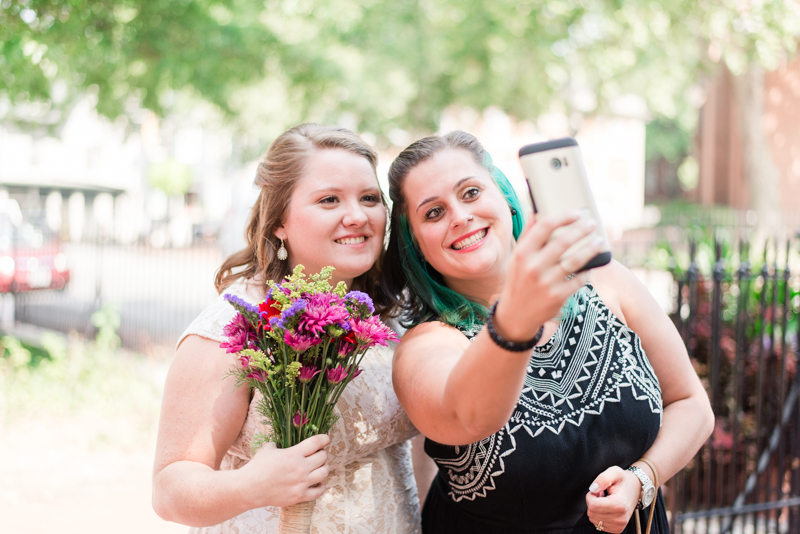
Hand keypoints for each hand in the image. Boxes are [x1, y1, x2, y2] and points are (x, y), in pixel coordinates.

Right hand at [237, 433, 329, 508]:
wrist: (249, 488)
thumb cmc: (257, 467)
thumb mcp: (268, 448)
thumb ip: (279, 443)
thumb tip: (282, 441)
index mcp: (293, 454)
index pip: (317, 442)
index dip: (324, 439)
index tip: (326, 439)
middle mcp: (300, 468)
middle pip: (323, 457)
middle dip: (322, 454)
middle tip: (318, 454)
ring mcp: (301, 483)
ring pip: (324, 473)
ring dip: (323, 468)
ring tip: (318, 467)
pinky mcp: (299, 496)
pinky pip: (319, 492)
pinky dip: (320, 486)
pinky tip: (317, 483)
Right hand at [494, 211, 604, 340]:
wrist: (516, 314)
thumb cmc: (519, 280)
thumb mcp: (517, 258)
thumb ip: (527, 234)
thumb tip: (535, 211)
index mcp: (522, 253)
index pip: (544, 227)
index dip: (563, 217)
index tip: (576, 213)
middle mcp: (533, 267)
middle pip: (563, 242)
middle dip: (582, 230)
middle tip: (592, 224)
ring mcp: (546, 283)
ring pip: (575, 260)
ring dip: (591, 249)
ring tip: (600, 242)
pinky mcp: (558, 296)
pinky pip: (579, 279)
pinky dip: (587, 271)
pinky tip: (591, 266)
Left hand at [585, 466, 639, 532]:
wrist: (636, 488)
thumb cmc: (623, 480)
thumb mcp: (614, 472)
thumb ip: (603, 478)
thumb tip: (593, 489)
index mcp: (620, 504)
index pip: (593, 505)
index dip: (590, 496)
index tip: (598, 490)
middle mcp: (621, 518)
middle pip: (592, 513)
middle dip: (592, 502)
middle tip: (601, 494)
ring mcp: (619, 525)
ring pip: (594, 520)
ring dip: (595, 509)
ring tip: (605, 500)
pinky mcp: (617, 529)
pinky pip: (598, 524)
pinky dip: (599, 516)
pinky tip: (606, 508)